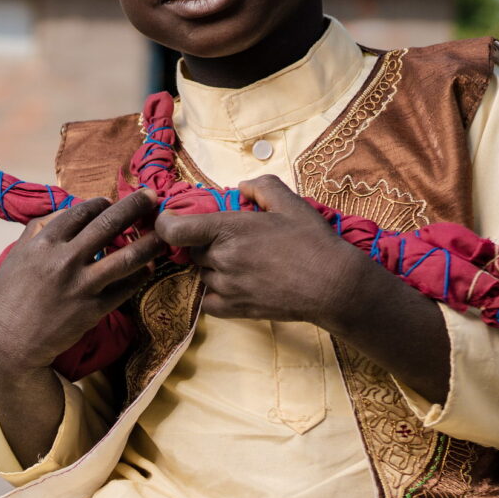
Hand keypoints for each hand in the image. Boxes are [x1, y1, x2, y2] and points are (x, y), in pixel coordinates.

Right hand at [0, 191, 163, 464]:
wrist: (9, 342)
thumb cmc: (8, 298)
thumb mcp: (16, 256)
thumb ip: (37, 230)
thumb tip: (62, 211)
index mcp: (44, 243)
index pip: (81, 211)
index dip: (101, 203)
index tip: (112, 202)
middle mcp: (65, 259)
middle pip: (108, 224)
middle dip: (134, 206)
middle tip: (151, 197)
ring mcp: (81, 285)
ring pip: (126, 257)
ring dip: (149, 242)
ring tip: (164, 234)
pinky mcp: (93, 309)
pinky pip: (125, 288)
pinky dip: (140, 276)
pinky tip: (148, 268)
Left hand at [155, 175, 448, 402]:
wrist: (333, 286)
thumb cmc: (313, 242)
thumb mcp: (290, 202)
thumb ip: (260, 187)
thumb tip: (241, 188)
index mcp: (228, 230)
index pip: (172, 230)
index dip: (165, 223)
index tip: (171, 220)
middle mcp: (221, 260)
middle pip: (190, 251)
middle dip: (202, 244)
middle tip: (228, 240)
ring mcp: (226, 287)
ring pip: (201, 274)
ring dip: (212, 267)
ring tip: (242, 262)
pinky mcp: (233, 310)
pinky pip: (207, 300)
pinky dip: (213, 291)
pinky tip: (235, 283)